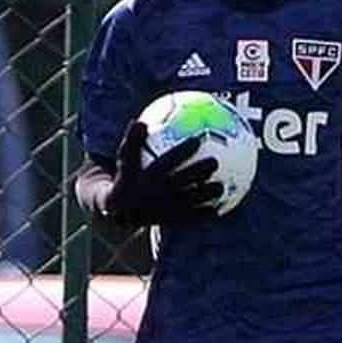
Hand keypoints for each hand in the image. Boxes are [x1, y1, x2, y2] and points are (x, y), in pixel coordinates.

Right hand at [102, 121, 221, 228]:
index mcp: (148, 176)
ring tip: (220, 188)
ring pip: (189, 201)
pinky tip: (217, 211)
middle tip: (215, 162)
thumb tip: (139, 122)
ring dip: (206, 195)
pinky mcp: (169, 221)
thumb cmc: (128, 178)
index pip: (166, 161)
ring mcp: (164, 209)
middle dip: (199, 171)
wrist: (120, 212)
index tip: (197, 140)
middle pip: (182, 180)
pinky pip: (189, 220)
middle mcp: (158, 192)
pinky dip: (203, 216)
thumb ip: (133, 142)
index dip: (181, 151)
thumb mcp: (125, 160)